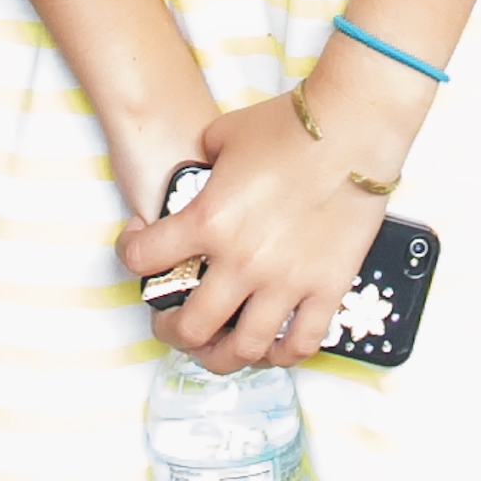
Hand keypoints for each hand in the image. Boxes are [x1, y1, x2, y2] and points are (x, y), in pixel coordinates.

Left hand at [115, 91, 391, 371]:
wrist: (351, 128)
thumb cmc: (289, 125)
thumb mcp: (223, 134)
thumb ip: (201, 163)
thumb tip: (200, 176)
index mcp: (209, 221)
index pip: (143, 258)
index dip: (129, 253)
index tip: (138, 246)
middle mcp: (242, 261)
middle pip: (190, 327)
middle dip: (169, 329)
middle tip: (169, 319)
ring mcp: (286, 281)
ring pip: (243, 349)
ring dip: (220, 355)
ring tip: (215, 345)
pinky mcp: (326, 288)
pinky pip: (299, 344)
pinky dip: (281, 354)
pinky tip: (271, 346)